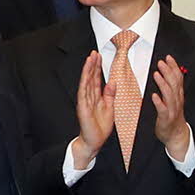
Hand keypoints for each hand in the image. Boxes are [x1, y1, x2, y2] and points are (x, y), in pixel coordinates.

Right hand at [71, 51, 115, 169]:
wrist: (94, 141)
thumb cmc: (99, 127)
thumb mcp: (109, 108)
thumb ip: (109, 95)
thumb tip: (111, 82)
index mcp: (95, 97)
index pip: (95, 79)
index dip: (97, 67)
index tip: (99, 56)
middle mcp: (88, 97)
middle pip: (90, 78)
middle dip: (92, 65)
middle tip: (94, 52)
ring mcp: (84, 101)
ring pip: (86, 82)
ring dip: (88, 70)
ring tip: (90, 59)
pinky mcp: (82, 107)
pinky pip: (83, 93)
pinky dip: (85, 83)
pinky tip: (86, 75)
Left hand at [153, 54, 190, 160]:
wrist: (175, 135)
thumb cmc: (171, 116)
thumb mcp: (172, 100)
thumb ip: (169, 87)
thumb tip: (163, 73)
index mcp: (177, 95)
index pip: (178, 78)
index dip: (174, 67)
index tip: (168, 57)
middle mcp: (176, 101)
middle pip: (174, 84)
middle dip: (168, 72)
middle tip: (161, 62)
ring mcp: (171, 109)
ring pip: (169, 95)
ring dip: (163, 84)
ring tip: (156, 74)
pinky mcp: (165, 118)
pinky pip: (162, 109)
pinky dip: (159, 102)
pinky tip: (154, 96)